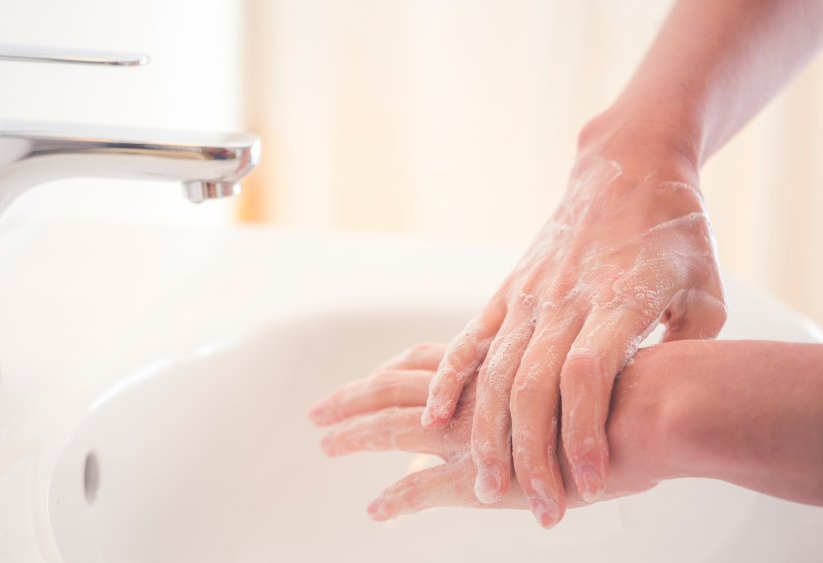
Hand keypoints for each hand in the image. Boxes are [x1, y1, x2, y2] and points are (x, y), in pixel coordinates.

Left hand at [309, 342, 669, 521]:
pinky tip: (376, 510)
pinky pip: (424, 486)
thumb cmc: (639, 386)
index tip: (368, 378)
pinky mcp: (485, 474)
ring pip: (392, 426)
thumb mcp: (592, 365)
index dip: (391, 371)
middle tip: (320, 411)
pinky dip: (397, 498)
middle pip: (394, 387)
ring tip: (324, 442)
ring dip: (354, 434)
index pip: (426, 362)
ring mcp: (476, 431)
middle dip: (353, 398)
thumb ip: (567, 371)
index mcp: (497, 364)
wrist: (657, 408)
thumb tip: (568, 380)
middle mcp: (476, 392)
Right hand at [420, 153, 725, 525]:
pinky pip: (469, 340)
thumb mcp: (705, 292)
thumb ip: (686, 350)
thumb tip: (666, 406)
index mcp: (617, 299)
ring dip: (488, 432)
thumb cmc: (674, 233)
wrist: (626, 167)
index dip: (583, 430)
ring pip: (495, 371)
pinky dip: (448, 381)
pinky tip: (435, 419)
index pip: (591, 374)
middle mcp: (564, 300)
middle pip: (534, 384)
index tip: (589, 481)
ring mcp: (528, 295)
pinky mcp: (508, 291)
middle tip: (538, 507)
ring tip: (488, 484)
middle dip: (532, 453)